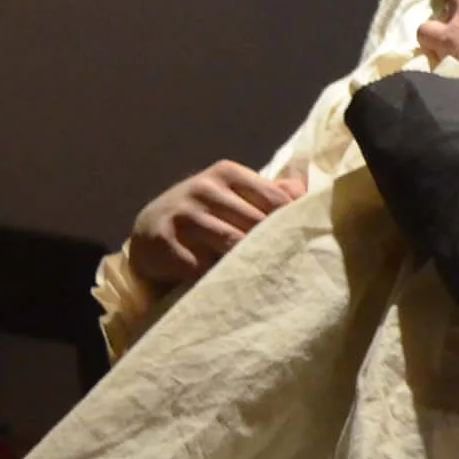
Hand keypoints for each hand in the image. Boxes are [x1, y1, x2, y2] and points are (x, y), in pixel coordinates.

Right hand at [128, 162, 303, 289]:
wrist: (150, 228)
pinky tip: (224, 285)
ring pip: (231, 244)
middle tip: (286, 268)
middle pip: (256, 223)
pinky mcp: (162, 241)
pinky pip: (200, 266)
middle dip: (270, 246)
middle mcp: (204, 188)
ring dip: (247, 264)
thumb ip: (271, 192)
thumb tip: (308, 194)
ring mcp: (182, 214)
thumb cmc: (206, 213)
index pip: (275, 200)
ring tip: (261, 278)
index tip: (302, 246)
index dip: (289, 225)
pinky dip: (215, 277)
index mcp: (227, 173)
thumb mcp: (235, 194)